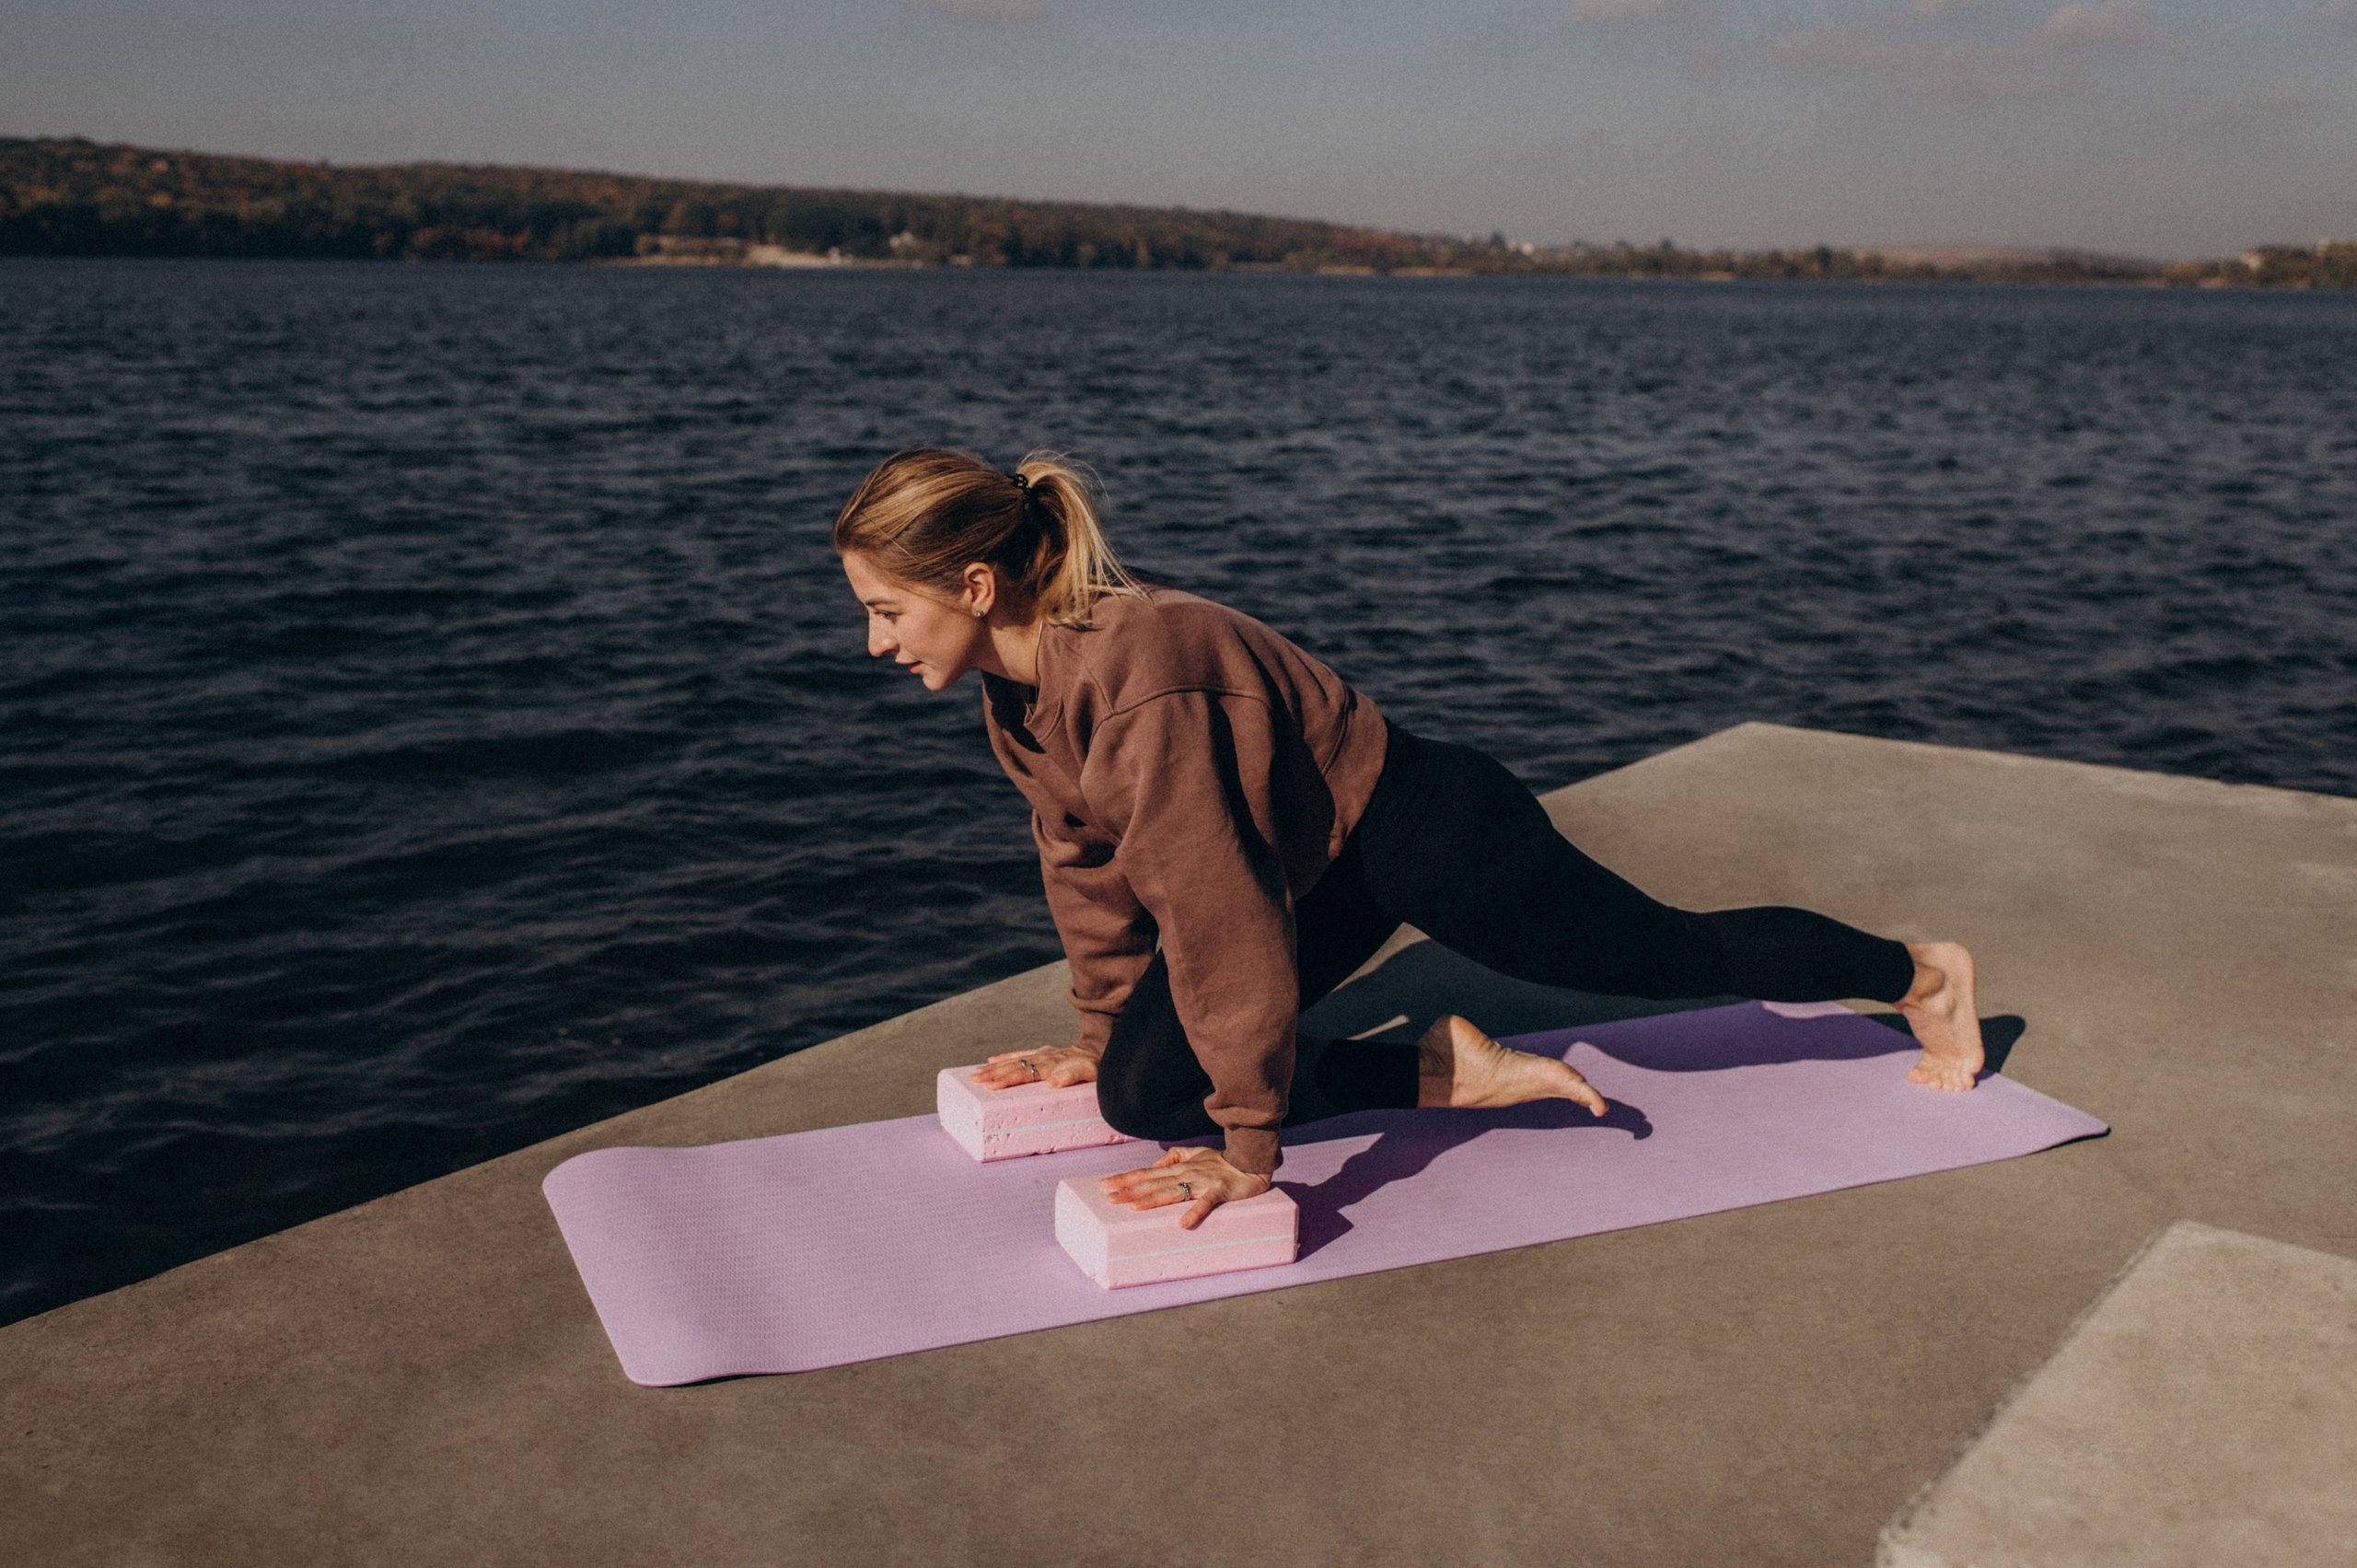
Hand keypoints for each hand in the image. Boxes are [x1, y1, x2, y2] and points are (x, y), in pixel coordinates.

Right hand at [972, 1041, 1099, 1089]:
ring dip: (994, 1067)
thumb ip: (1071, 1077)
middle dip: (993, 1073)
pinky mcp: (1042, 1053)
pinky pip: (1021, 1054)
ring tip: (976, 1073)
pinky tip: (992, 1060)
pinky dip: (1005, 1057)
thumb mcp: (1090, 1074)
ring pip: (1013, 1060)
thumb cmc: (1095, 1068)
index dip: (1007, 1080)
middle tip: (974, 1079)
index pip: (1024, 1073)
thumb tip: (1051, 1083)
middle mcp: (1043, 1058)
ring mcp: (1042, 1054)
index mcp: (1051, 1065)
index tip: (991, 1086)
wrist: (1100, 1051)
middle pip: (1013, 1066)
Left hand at [1101, 1146, 1270, 1230]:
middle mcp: (1185, 1173)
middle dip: (1130, 1191)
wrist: (1252, 1161)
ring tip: (1132, 1208)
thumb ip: (1174, 1156)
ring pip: (1172, 1192)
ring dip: (1152, 1200)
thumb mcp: (1196, 1154)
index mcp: (1178, 1167)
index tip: (1104, 1185)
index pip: (1146, 1173)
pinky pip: (1205, 1203)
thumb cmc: (1222, 1161)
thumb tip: (1154, 1164)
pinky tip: (1182, 1224)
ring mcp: (1201, 1182)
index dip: (1125, 1179)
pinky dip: (1194, 1213)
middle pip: (1153, 1183)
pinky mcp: (1219, 1191)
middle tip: (1109, 1199)